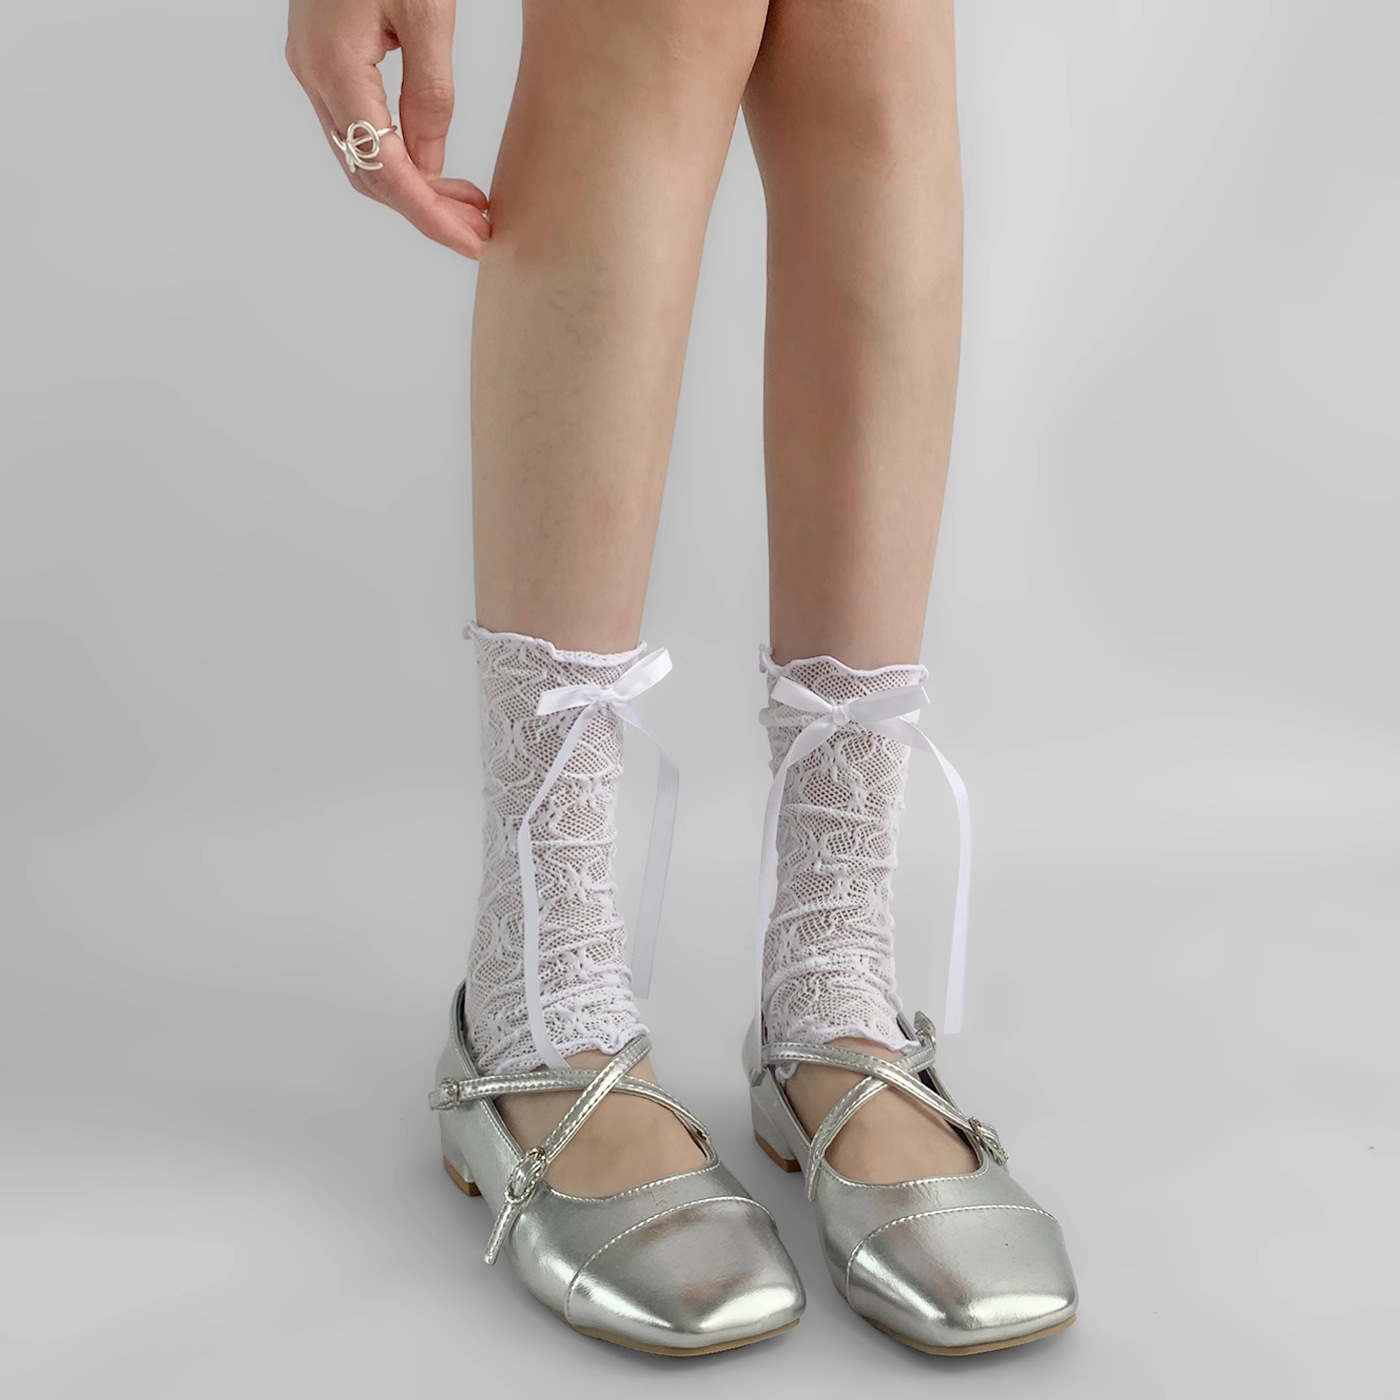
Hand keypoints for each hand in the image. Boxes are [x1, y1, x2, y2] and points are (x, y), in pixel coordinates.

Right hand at [286, 0, 489, 258]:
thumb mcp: (426, 13)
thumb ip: (430, 95)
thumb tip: (428, 168)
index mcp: (335, 66)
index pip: (385, 170)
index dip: (430, 217)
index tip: (473, 242)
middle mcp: (313, 75)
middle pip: (368, 174)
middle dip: (426, 210)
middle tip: (481, 228)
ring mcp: (311, 68)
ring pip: (360, 157)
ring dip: (414, 189)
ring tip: (468, 205)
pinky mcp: (322, 59)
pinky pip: (359, 129)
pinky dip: (399, 158)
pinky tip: (437, 167)